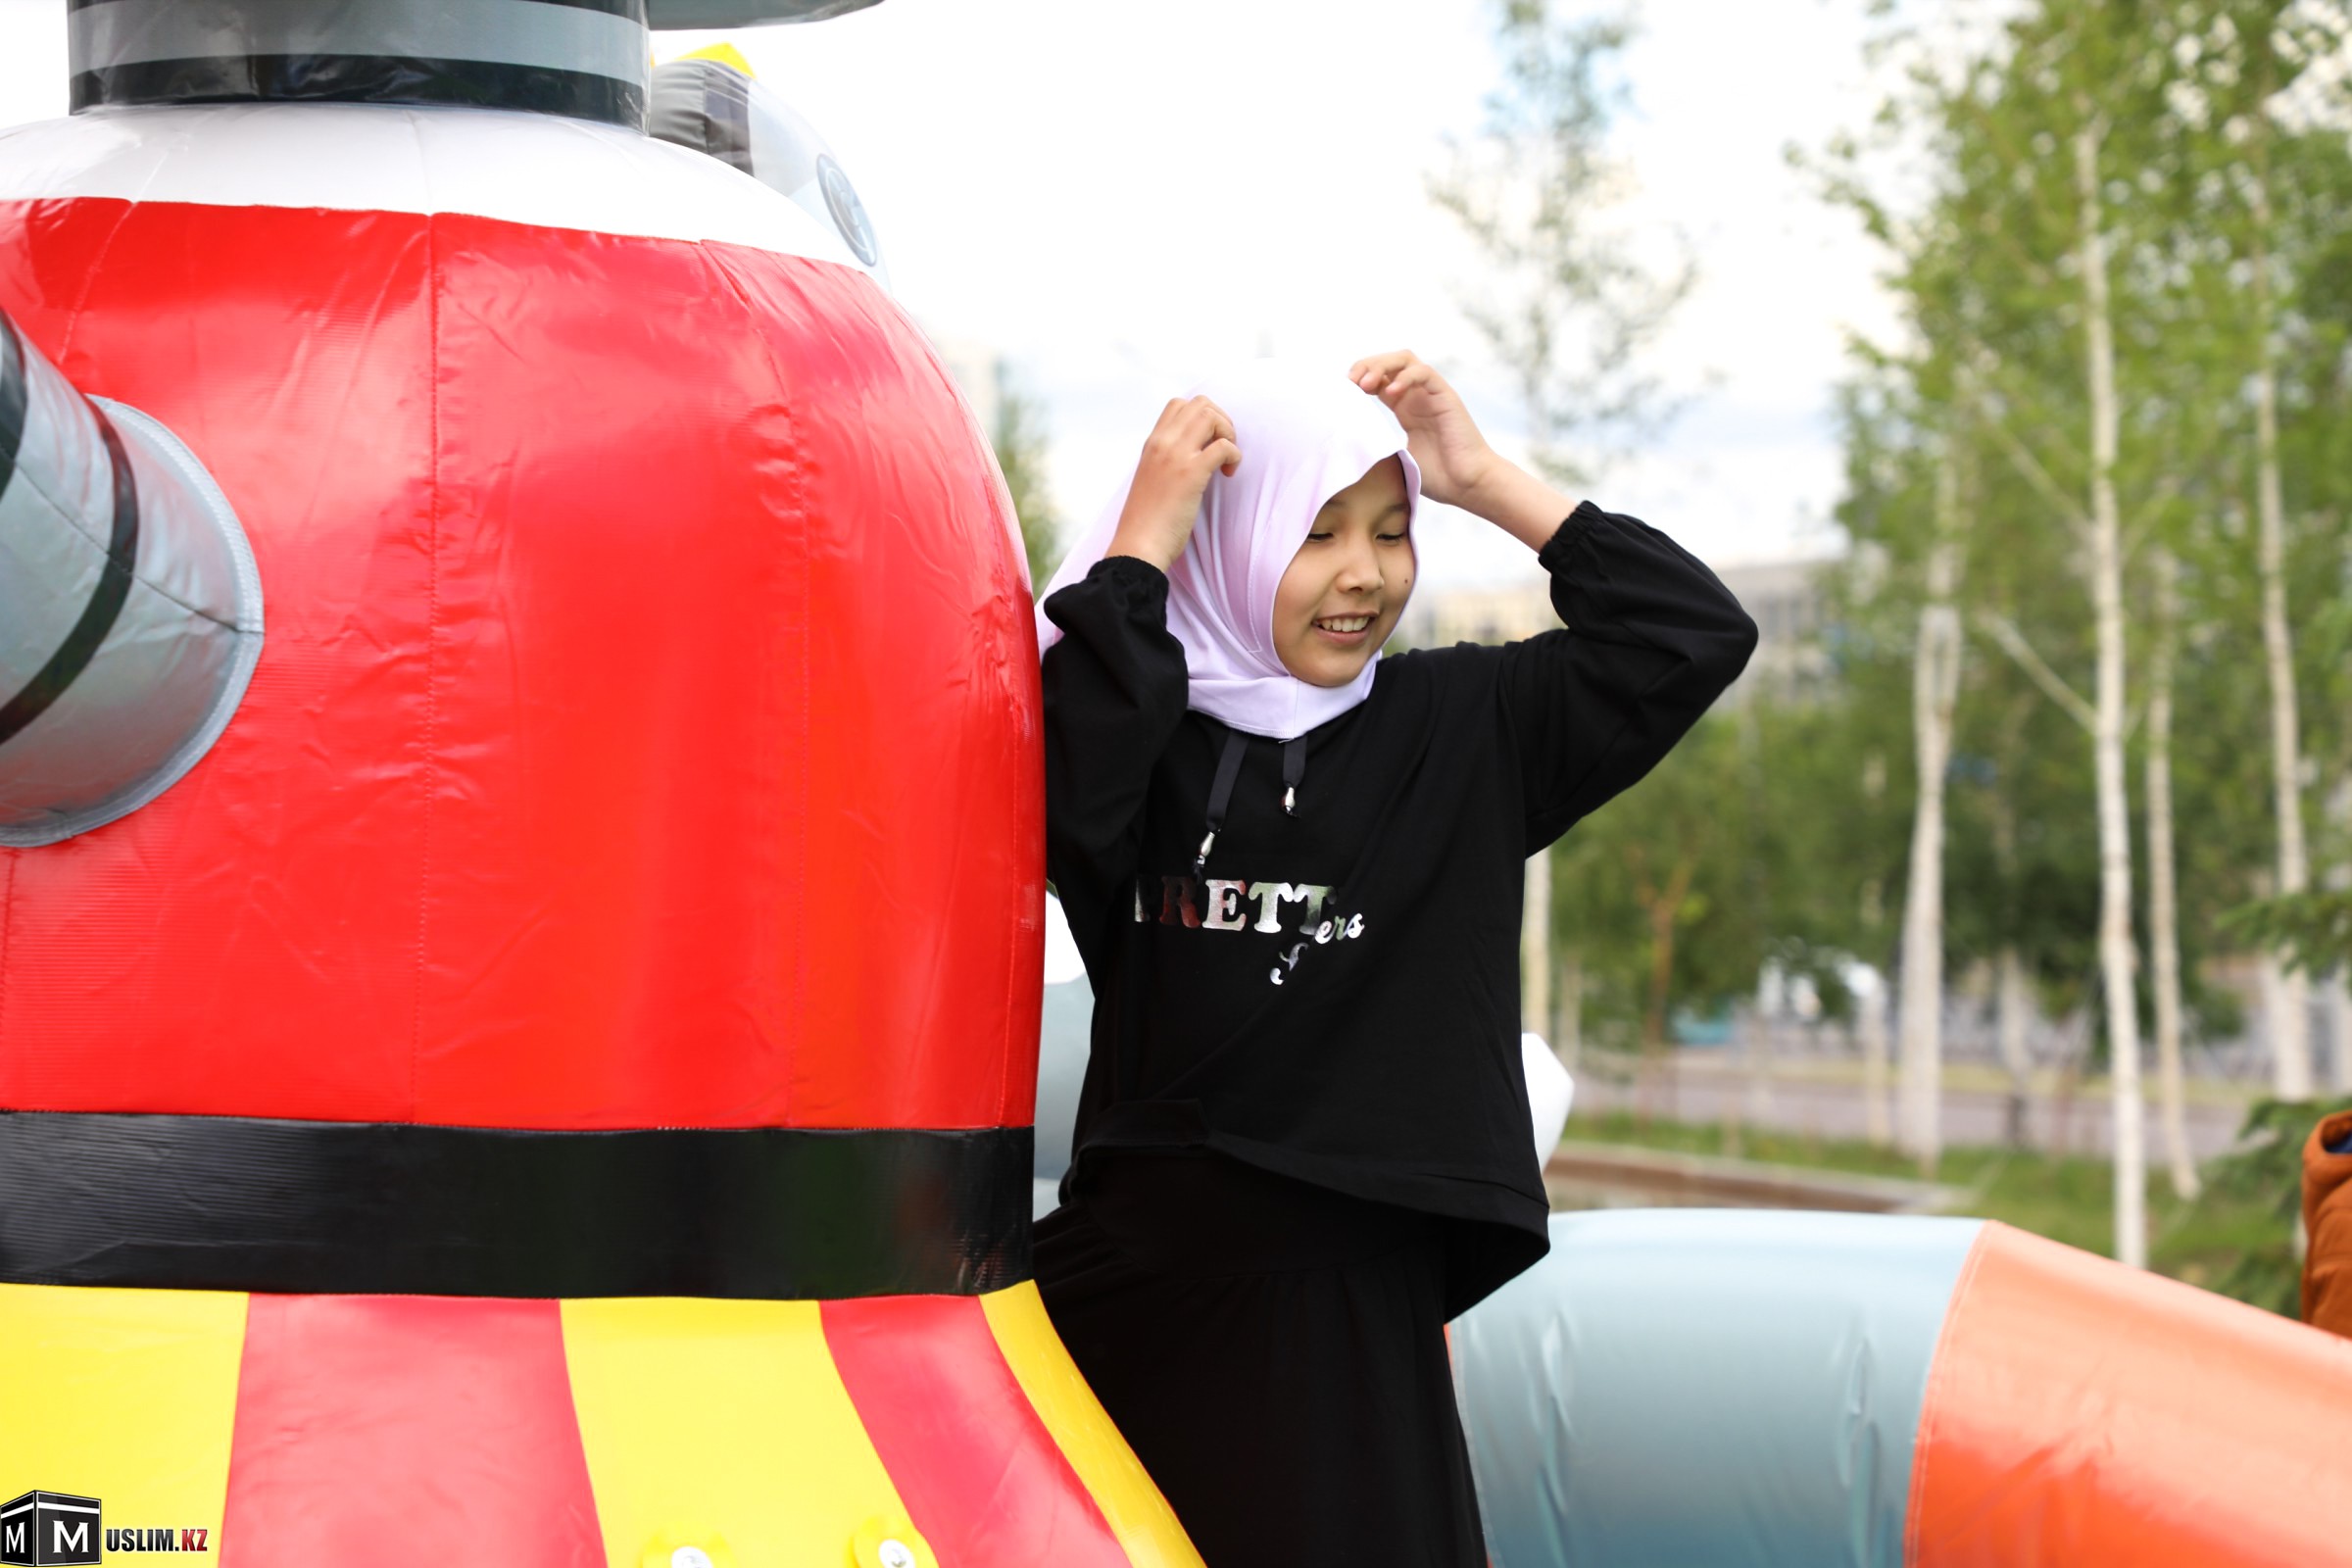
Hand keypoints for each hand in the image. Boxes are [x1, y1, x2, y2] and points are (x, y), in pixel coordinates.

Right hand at [1107, 397, 1240, 570]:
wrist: (1138, 546)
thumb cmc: (1147, 521)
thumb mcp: (1151, 479)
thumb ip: (1166, 462)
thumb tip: (1192, 456)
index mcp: (1152, 444)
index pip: (1179, 404)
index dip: (1202, 417)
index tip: (1207, 442)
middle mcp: (1162, 443)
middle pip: (1200, 404)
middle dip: (1220, 421)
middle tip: (1223, 448)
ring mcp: (1176, 456)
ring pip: (1211, 416)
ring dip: (1228, 433)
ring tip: (1226, 460)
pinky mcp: (1191, 474)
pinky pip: (1223, 446)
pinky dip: (1234, 456)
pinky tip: (1229, 473)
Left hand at [1348, 351, 1497, 508]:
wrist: (1468, 485)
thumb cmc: (1438, 477)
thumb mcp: (1397, 458)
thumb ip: (1378, 445)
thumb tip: (1346, 443)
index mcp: (1404, 408)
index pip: (1378, 379)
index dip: (1358, 379)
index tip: (1341, 393)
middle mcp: (1417, 396)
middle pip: (1389, 362)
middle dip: (1365, 366)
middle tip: (1350, 383)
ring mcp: (1431, 394)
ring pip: (1405, 359)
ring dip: (1381, 365)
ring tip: (1365, 384)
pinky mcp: (1446, 396)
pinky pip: (1424, 373)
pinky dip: (1405, 377)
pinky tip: (1391, 392)